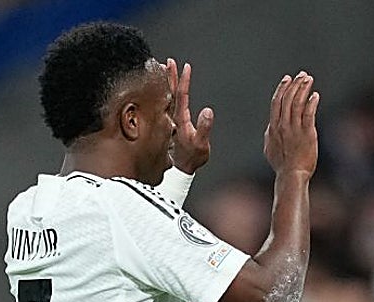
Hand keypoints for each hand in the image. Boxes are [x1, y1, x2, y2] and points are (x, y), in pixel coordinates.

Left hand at [167, 59, 213, 174]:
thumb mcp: (201, 144)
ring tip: (165, 68)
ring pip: (167, 96)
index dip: (183, 80)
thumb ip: (204, 128)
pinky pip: (167, 102)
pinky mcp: (172, 123)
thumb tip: (208, 111)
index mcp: (180, 119)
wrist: (182, 168)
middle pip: (170, 92)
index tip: (185, 67)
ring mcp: (171, 119)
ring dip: (167, 81)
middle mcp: (173, 117)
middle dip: (170, 75)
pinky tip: (166, 87)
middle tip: (169, 61)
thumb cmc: (192, 157)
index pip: (181, 95)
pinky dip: (167, 92)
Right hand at [263, 71, 319, 177]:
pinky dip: (311, 103)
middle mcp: (283, 126)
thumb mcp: (270, 149)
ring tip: (309, 79)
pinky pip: (308, 114)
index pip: (277, 102)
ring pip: (297, 103)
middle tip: (302, 75)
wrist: (291, 175)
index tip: (288, 79)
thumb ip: (270, 135)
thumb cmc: (282, 166)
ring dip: (303, 89)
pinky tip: (315, 95)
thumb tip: (270, 127)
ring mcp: (295, 129)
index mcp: (273, 127)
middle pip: (288, 99)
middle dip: (295, 85)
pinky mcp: (307, 134)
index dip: (282, 89)